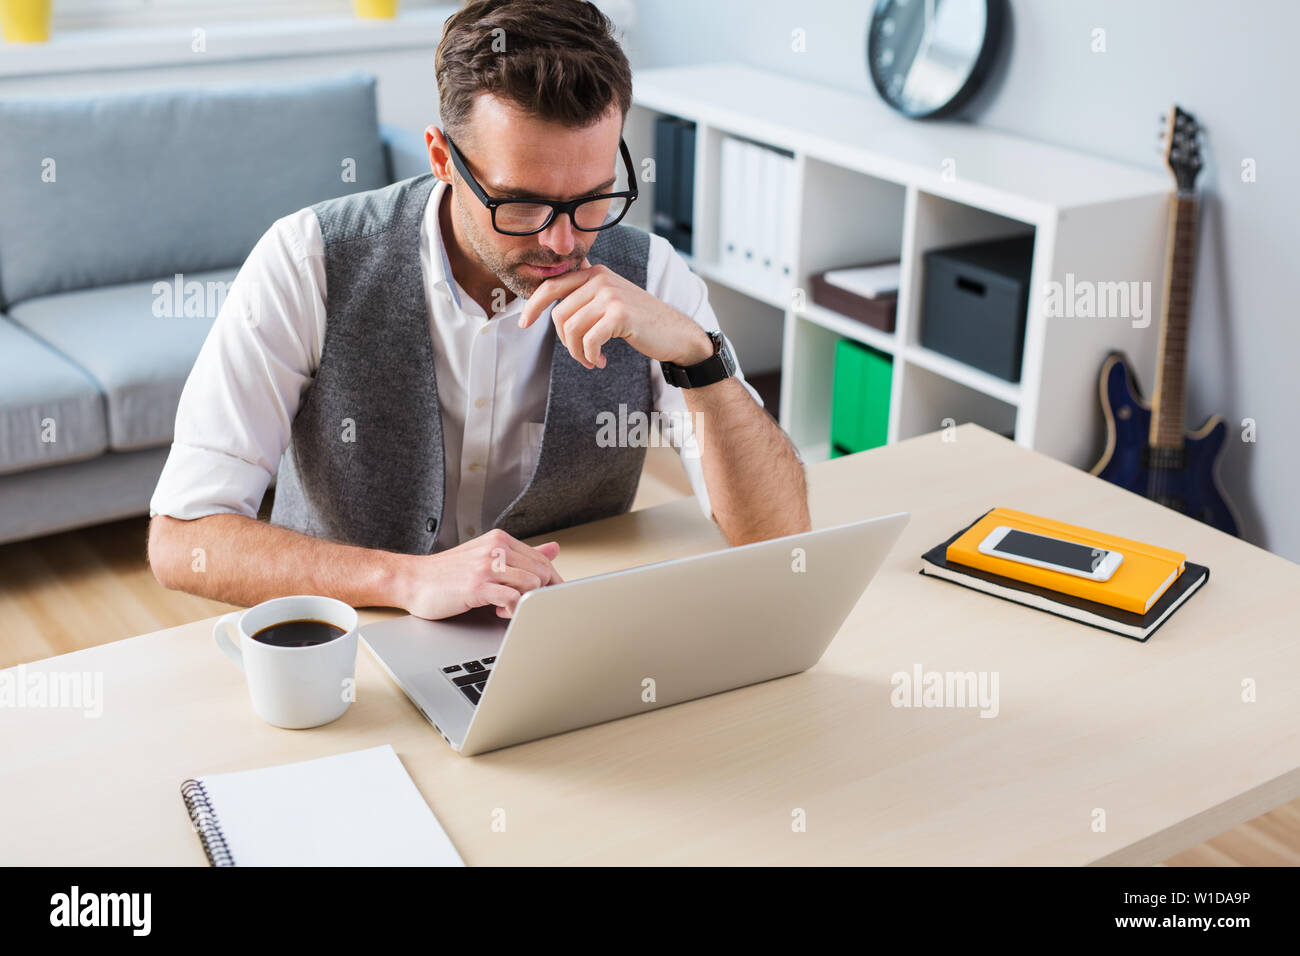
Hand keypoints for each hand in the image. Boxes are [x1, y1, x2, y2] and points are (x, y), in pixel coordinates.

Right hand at [397, 528, 563, 619]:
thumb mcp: (486, 557)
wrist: (412, 580)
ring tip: (508, 607)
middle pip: (543, 571)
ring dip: (526, 602)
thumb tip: (554, 548)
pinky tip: (499, 611)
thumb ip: (522, 554)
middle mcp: (496, 549)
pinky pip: (513, 599)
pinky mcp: (477, 585)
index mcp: (501, 540)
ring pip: (532, 584)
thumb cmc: (448, 573)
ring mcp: (486, 566)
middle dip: (541, 594)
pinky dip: (512, 610)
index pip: (543, 560)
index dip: (551, 582)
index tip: (547, 597)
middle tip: (525, 605)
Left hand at [517, 257, 714, 368]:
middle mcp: (600, 278)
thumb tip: (550, 295)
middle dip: (565, 342)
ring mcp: (610, 294)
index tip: (523, 324)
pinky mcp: (619, 314)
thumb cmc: (640, 321)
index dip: (533, 306)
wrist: (675, 333)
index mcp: (594, 272)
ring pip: (572, 329)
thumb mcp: (611, 299)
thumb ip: (585, 293)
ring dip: (578, 353)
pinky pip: (589, 340)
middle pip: (559, 314)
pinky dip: (590, 356)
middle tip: (580, 355)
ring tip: (592, 361)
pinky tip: (601, 362)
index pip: (551, 286)